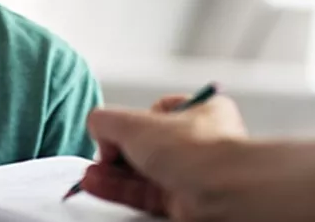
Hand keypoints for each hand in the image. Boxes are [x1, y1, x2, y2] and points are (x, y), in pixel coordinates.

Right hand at [80, 95, 247, 220]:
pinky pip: (146, 195)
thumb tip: (96, 127)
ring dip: (113, 174)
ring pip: (144, 173)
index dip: (131, 120)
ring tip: (90, 176)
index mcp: (202, 111)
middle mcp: (200, 144)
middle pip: (146, 146)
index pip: (157, 111)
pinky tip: (98, 186)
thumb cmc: (197, 151)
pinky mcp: (184, 203)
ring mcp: (193, 176)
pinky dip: (120, 191)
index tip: (114, 129)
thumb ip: (107, 120)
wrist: (224, 193)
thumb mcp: (136, 123)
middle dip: (116, 152)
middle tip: (98, 158)